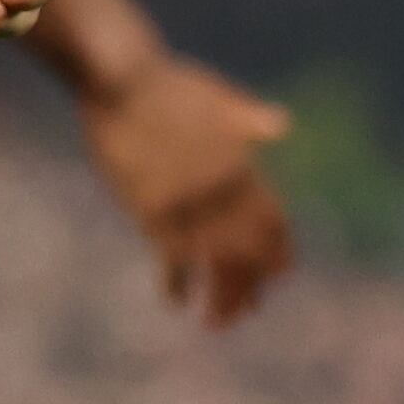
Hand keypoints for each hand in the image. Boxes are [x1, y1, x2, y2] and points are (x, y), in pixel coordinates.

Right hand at [76, 54, 298, 325]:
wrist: (120, 79)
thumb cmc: (167, 84)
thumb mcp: (216, 98)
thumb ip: (248, 119)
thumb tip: (283, 125)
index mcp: (241, 164)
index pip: (273, 220)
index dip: (279, 251)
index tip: (279, 275)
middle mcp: (221, 189)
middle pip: (248, 251)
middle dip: (250, 285)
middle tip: (249, 310)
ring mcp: (188, 201)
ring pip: (215, 264)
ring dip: (219, 297)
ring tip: (216, 323)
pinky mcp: (151, 208)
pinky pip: (170, 258)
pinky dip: (175, 283)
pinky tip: (176, 302)